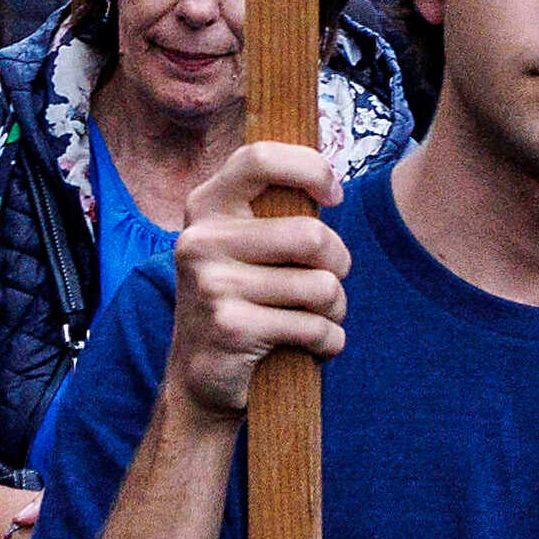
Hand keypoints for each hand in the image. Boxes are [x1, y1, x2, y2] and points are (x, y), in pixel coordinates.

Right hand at [166, 137, 350, 423]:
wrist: (199, 379)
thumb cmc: (240, 299)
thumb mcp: (241, 244)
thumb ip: (273, 208)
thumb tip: (328, 181)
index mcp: (205, 206)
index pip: (260, 158)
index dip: (311, 169)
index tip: (334, 194)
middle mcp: (201, 241)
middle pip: (312, 235)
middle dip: (339, 263)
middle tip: (330, 280)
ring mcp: (213, 285)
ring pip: (322, 286)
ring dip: (336, 308)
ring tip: (317, 317)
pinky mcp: (232, 328)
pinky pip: (315, 328)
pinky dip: (329, 342)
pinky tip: (312, 347)